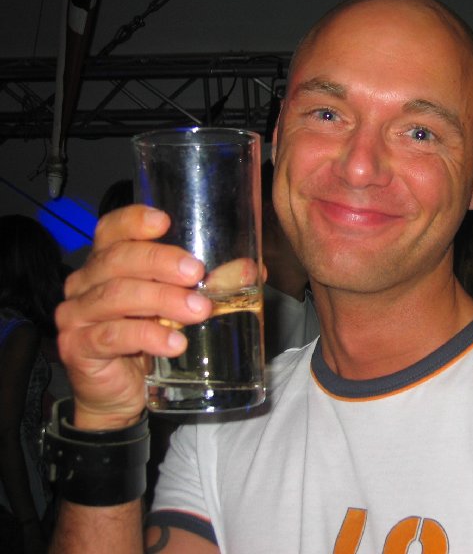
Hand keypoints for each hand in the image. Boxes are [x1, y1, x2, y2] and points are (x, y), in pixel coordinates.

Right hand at [55, 205, 212, 429]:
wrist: (122, 393)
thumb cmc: (150, 338)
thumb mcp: (178, 307)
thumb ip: (209, 285)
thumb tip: (253, 269)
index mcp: (107, 262)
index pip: (111, 229)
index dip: (133, 221)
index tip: (164, 222)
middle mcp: (86, 282)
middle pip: (118, 259)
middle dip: (160, 262)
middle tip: (197, 273)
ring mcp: (78, 314)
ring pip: (117, 296)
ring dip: (162, 299)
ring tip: (198, 310)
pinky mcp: (80, 347)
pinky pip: (113, 336)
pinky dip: (148, 337)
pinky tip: (175, 343)